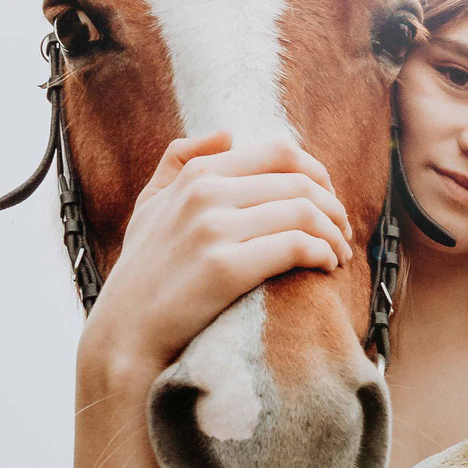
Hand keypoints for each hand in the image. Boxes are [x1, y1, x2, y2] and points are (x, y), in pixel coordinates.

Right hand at [78, 130, 353, 382]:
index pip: (279, 153)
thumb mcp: (149, 205)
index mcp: (196, 174)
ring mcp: (214, 230)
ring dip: (334, 233)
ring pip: (304, 213)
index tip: (328, 200)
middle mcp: (205, 194)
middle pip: (300, 182)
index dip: (317, 173)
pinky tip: (326, 267)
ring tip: (340, 254)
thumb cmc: (142, 272)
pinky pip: (295, 246)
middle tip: (343, 232)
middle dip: (334, 207)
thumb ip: (179, 160)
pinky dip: (323, 253)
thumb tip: (227, 133)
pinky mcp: (226, 269)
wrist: (124, 333)